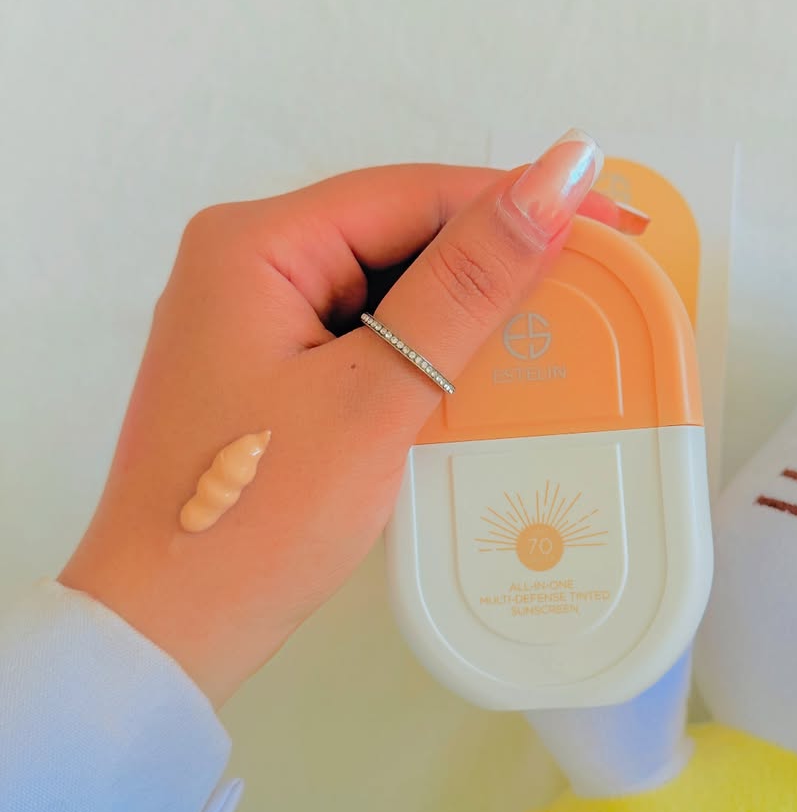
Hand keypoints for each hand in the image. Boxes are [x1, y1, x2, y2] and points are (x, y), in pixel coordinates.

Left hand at [60, 132, 620, 703]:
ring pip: (388, 285)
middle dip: (497, 255)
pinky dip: (428, 349)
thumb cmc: (256, 519)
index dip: (521, 200)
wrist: (168, 633)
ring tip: (557, 323)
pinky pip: (368, 334)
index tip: (614, 222)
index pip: (413, 194)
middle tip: (597, 278)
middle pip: (398, 231)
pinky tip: (484, 371)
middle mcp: (245, 264)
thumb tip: (556, 177)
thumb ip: (468, 285)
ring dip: (467, 306)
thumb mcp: (376, 396)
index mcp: (253, 245)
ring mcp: (252, 320)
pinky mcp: (268, 370)